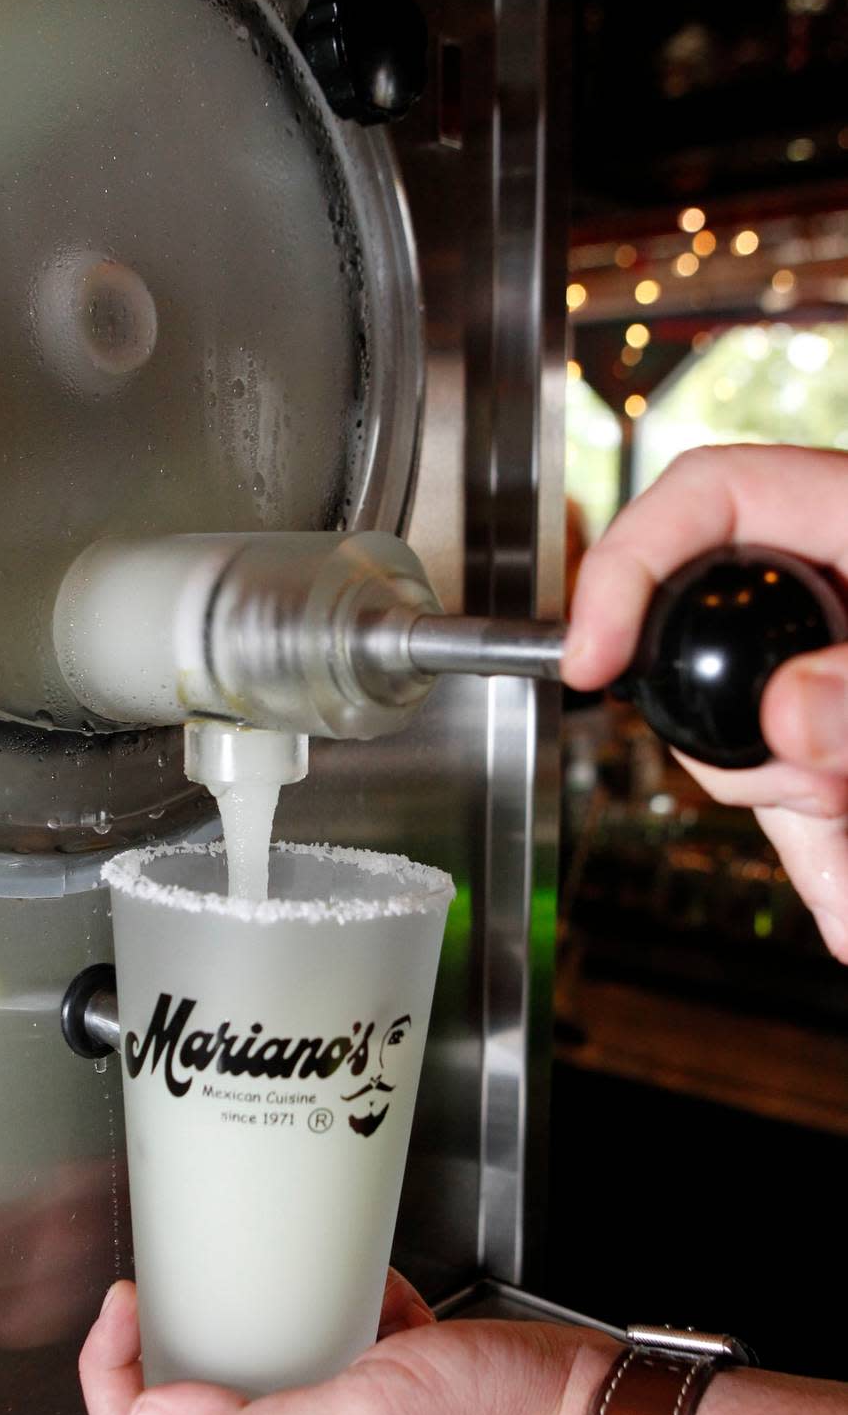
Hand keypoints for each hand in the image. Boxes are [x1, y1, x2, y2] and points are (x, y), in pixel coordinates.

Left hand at [78, 1271, 616, 1414]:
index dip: (112, 1379)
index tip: (126, 1307)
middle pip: (184, 1410)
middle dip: (153, 1345)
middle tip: (155, 1284)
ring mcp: (337, 1413)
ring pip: (247, 1370)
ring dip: (226, 1321)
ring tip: (226, 1271)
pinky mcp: (377, 1377)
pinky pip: (319, 1336)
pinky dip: (318, 1300)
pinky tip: (339, 1279)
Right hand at [562, 444, 847, 961]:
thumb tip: (788, 717)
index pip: (703, 497)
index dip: (625, 564)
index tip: (591, 659)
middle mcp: (834, 590)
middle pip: (709, 642)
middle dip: (737, 745)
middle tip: (809, 792)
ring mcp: (833, 674)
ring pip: (754, 742)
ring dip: (791, 821)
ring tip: (847, 891)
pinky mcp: (845, 740)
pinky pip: (805, 800)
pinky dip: (822, 862)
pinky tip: (843, 918)